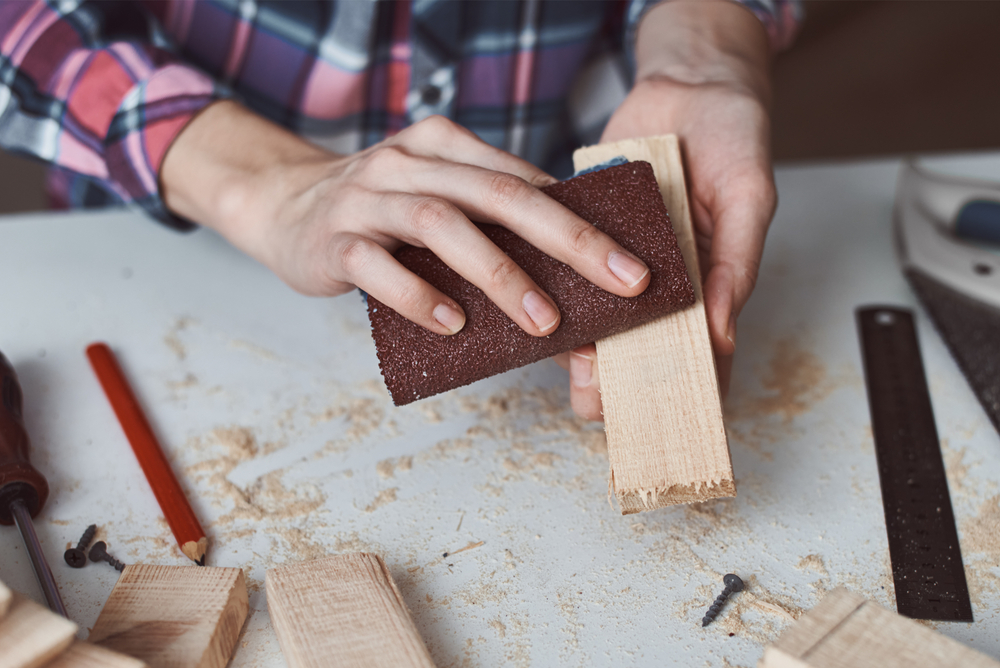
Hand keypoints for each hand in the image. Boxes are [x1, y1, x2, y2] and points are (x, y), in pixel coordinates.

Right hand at [161, 102, 650, 337]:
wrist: (283, 206)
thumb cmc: (381, 217)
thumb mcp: (437, 209)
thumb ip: (493, 241)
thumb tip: (573, 306)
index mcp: (447, 147)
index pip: (524, 181)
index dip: (583, 221)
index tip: (632, 263)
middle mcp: (411, 163)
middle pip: (497, 194)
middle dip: (566, 240)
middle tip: (619, 282)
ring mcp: (369, 198)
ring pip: (442, 225)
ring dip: (499, 274)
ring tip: (542, 320)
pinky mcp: (335, 239)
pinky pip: (379, 266)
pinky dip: (420, 295)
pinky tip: (454, 324)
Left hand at [559, 0, 775, 419]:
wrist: (687, 84)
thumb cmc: (734, 138)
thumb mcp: (749, 197)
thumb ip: (735, 264)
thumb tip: (720, 333)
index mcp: (708, 285)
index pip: (696, 356)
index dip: (675, 391)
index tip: (648, 419)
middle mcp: (661, 281)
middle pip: (637, 347)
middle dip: (613, 378)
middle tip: (590, 395)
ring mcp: (620, 260)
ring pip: (596, 317)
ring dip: (579, 342)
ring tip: (559, 361)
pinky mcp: (585, 233)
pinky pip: (567, 267)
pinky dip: (552, 286)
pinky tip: (531, 305)